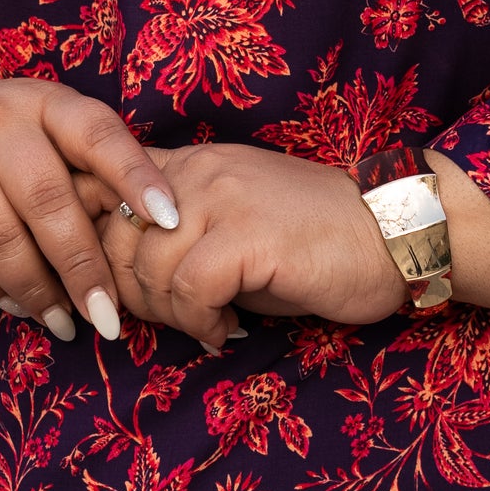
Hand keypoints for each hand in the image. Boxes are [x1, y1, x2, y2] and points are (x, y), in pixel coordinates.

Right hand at [0, 58, 179, 339]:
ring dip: (36, 291)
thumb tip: (156, 238)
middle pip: (46, 199)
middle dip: (83, 266)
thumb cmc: (6, 146)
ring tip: (64, 322)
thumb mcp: (51, 136)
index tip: (170, 221)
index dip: (135, 175)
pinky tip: (17, 306)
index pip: (97, 133)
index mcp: (46, 101)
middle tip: (109, 317)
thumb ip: (94, 172)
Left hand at [86, 142, 405, 347]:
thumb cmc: (314, 241)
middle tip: (173, 319)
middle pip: (115, 240)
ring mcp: (223, 198)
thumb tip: (122, 278)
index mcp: (190, 163)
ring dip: (171, 315)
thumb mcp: (233, 223)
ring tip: (208, 323)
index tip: (117, 292)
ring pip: (150, 269)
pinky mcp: (248, 236)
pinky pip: (190, 290)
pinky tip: (228, 328)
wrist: (394, 234)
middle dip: (132, 295)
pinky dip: (201, 322)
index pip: (104, 195)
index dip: (95, 252)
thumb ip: (180, 234)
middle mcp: (198, 170)